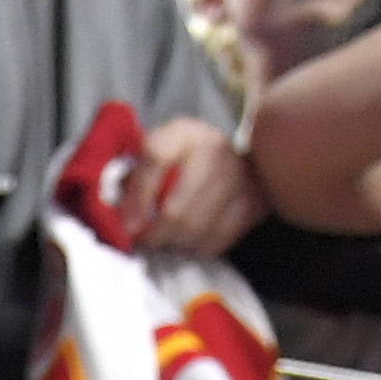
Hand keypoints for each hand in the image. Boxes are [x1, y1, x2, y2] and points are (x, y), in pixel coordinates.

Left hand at [127, 114, 264, 255]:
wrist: (229, 160)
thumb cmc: (179, 164)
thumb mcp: (151, 160)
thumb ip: (131, 182)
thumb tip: (126, 223)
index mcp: (183, 133)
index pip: (154, 156)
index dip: (137, 196)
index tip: (128, 224)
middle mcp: (214, 148)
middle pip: (176, 210)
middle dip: (154, 234)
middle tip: (145, 240)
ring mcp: (239, 175)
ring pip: (195, 229)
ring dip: (175, 242)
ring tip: (167, 238)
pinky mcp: (254, 201)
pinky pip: (217, 239)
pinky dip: (198, 246)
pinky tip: (191, 238)